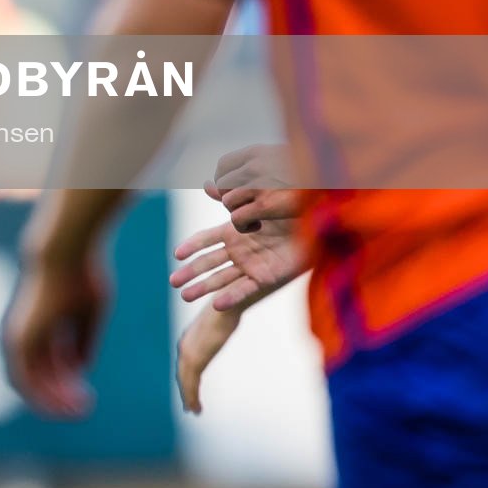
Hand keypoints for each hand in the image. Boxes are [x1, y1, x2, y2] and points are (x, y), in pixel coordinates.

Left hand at [2, 254, 108, 418]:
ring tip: (79, 412)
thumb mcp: (87, 314)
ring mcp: (19, 338)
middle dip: (62, 395)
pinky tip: (66, 406)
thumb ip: (83, 341)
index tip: (88, 397)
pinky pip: (25, 381)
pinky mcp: (18, 342)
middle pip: (40, 376)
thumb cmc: (80, 276)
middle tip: (84, 410)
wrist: (64, 256)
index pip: (51, 364)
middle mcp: (26, 333)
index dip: (69, 383)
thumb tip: (81, 369)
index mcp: (42, 324)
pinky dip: (43, 396)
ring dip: (53, 401)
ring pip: (30, 383)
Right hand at [169, 206, 307, 311]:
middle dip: (190, 272)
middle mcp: (238, 251)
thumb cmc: (286, 213)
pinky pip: (244, 288)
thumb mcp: (256, 202)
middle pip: (208, 263)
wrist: (314, 228)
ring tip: (184, 296)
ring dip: (203, 288)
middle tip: (172, 281)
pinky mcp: (264, 278)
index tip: (176, 254)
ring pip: (221, 279)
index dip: (191, 246)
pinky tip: (216, 304)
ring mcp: (249, 265)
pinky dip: (230, 297)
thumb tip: (206, 183)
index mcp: (233, 232)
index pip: (205, 239)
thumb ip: (232, 196)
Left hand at [176, 304, 241, 413]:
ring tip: (193, 410)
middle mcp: (185, 345)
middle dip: (185, 389)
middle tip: (190, 406)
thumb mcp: (219, 323)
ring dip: (188, 396)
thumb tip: (219, 331)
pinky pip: (191, 382)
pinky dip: (191, 396)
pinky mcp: (195, 357)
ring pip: (185, 380)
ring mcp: (189, 351)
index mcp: (190, 338)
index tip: (189, 389)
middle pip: (182, 373)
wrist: (226, 302)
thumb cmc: (227, 309)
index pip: (185, 363)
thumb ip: (215, 332)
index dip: (186, 377)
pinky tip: (195, 407)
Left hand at [207, 144, 303, 232]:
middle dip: (232, 200)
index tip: (240, 192)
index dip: (226, 183)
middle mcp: (256, 165)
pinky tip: (258, 226)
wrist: (338, 183)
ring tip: (256, 219)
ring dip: (239, 214)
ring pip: (229, 203)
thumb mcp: (276, 167)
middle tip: (252, 207)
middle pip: (223, 186)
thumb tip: (205, 186)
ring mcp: (261, 185)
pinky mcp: (268, 206)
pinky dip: (244, 226)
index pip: (223, 166)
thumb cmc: (311, 177)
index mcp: (258, 152)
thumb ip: (242, 174)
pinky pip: (238, 219)